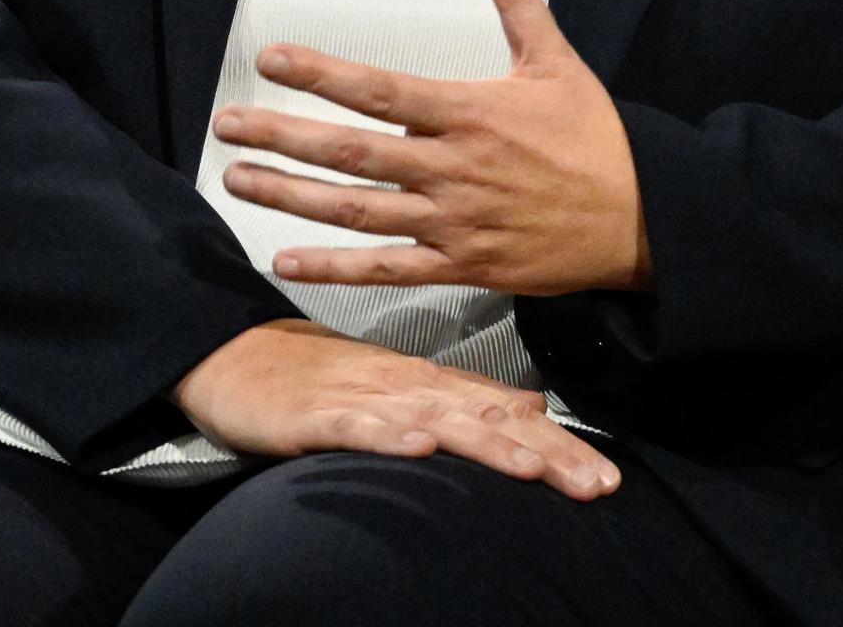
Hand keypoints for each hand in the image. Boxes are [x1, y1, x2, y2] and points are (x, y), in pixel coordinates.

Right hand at [173, 318, 621, 499]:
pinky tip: (419, 451)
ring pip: (435, 422)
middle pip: (487, 421)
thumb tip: (533, 407)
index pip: (507, 415)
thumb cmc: (317, 379)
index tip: (609, 478)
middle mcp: (407, 387)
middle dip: (545, 455)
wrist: (234, 356)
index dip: (560, 445)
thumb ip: (463, 397)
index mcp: (428, 383)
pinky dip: (388, 438)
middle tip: (597, 485)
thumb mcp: (398, 386)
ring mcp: (363, 400)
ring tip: (531, 470)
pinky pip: (357, 429)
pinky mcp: (318, 416)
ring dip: (485, 445)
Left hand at [213, 0, 652, 298]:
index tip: (270, 58)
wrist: (644, 219)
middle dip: (283, 136)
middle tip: (225, 124)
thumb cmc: (594, 135)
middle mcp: (454, 168)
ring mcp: (454, 222)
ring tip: (237, 181)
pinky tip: (286, 260)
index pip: (381, 90)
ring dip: (292, 197)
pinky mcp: (462, 266)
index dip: (322, 74)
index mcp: (471, 111)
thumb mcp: (555, 57)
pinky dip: (336, 268)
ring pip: (358, 212)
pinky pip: (388, 270)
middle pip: (351, 154)